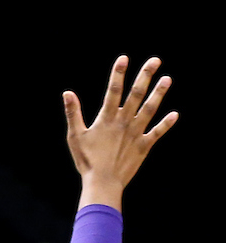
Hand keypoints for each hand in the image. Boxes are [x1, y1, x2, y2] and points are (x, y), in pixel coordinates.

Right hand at [64, 55, 177, 209]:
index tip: (124, 58)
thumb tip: (67, 93)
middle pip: (136, 94)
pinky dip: (166, 124)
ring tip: (167, 79)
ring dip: (159, 94)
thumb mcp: (75, 137)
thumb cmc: (87, 161)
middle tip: (156, 60)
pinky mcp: (143, 147)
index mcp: (107, 119)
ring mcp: (136, 134)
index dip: (118, 74)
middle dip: (146, 76)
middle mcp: (124, 122)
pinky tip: (175, 114)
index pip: (113, 91)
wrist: (102, 184)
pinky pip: (157, 133)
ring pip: (150, 109)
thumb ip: (73, 113)